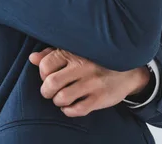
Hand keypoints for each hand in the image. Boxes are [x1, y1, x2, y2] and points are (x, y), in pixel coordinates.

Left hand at [28, 47, 150, 116]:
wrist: (128, 71)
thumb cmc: (97, 60)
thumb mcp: (77, 51)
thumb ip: (54, 53)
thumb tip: (33, 58)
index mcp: (75, 52)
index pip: (45, 65)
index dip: (43, 74)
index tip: (50, 76)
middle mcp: (83, 66)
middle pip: (50, 83)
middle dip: (47, 91)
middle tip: (52, 91)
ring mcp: (92, 83)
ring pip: (62, 98)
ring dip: (58, 101)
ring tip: (63, 98)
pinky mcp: (100, 98)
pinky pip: (76, 110)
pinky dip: (69, 110)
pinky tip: (72, 105)